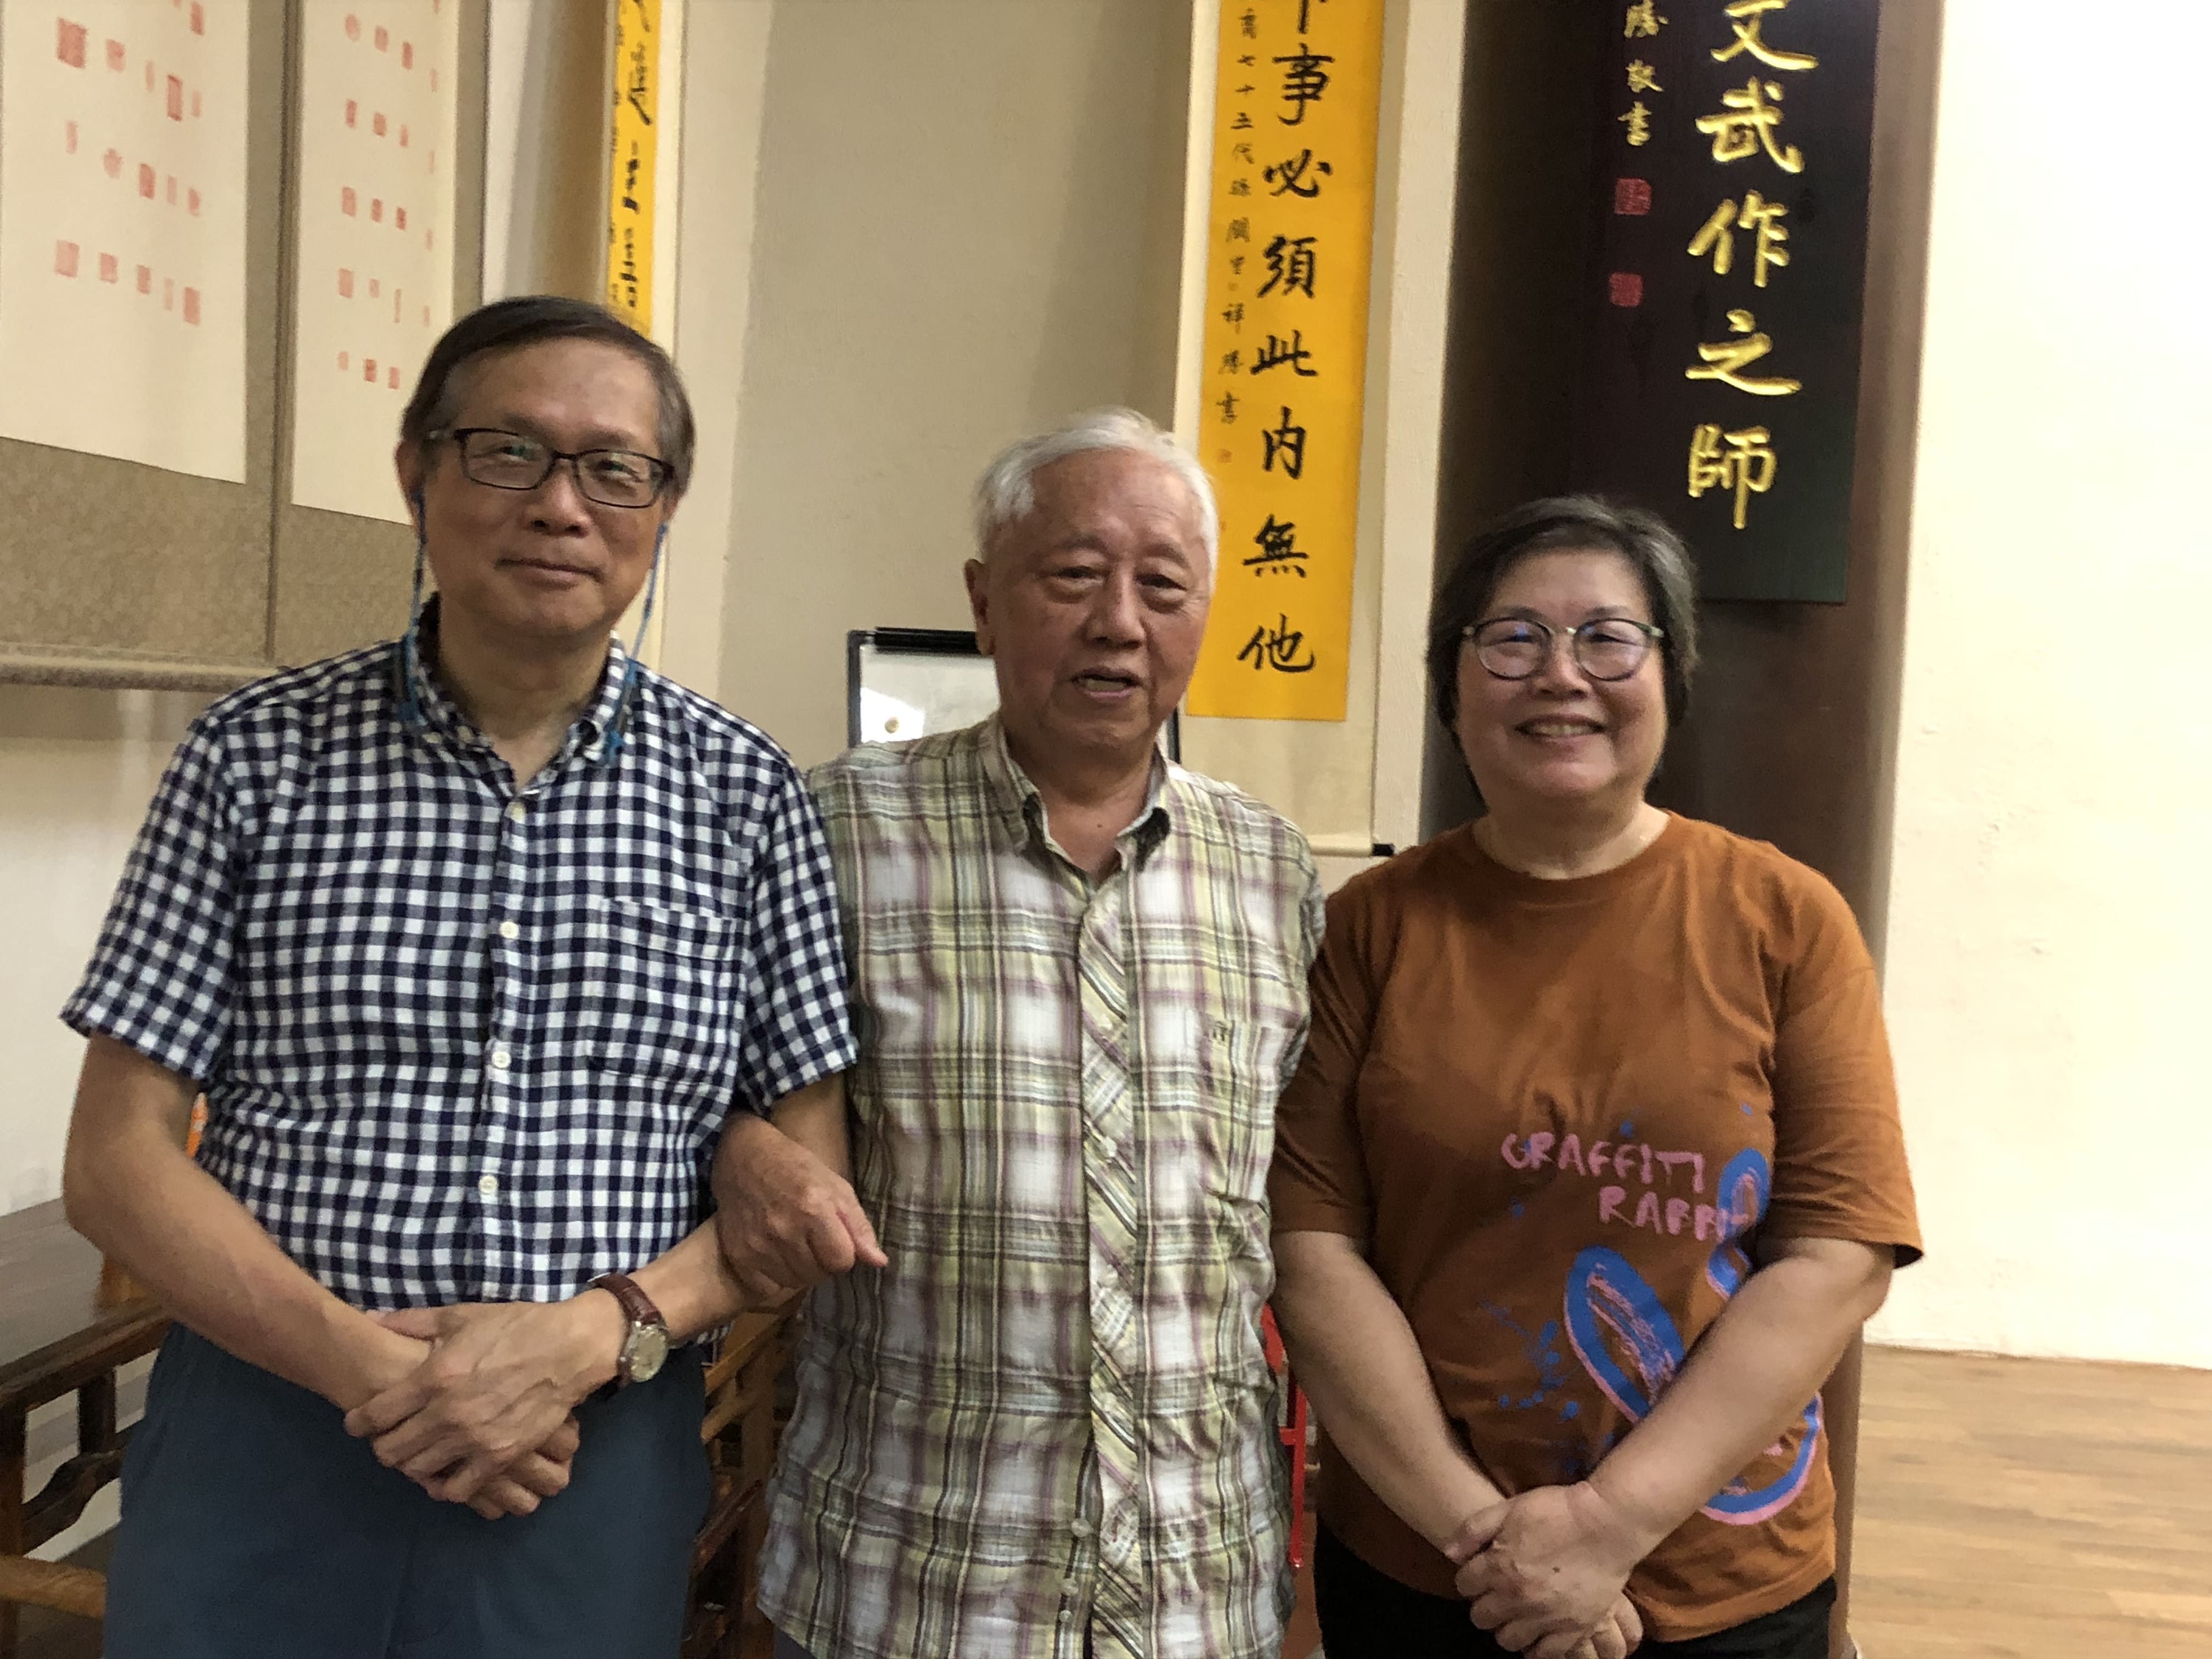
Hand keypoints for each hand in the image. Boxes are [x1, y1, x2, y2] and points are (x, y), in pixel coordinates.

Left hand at [341, 1296, 625, 1502]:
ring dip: (411, 1463)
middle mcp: (447, 1413)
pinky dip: (444, 1486)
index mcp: (434, 1377)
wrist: (569, 1348)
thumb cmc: (514, 1327)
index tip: (358, 1422)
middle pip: (390, 1450)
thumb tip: (371, 1320)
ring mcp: (474, 1440)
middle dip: (381, 1445)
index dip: (357, 1422)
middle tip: (389, 1437)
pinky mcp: (499, 1457)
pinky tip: (446, 1472)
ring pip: (418, 1471)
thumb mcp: (461, 1316)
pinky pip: (457, 1489)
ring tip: (418, 1451)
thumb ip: (413, 1322)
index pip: (374, 1415)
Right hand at [713, 1113, 885, 1304]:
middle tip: (812, 1240)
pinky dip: (774, 1278)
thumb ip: (858, 1226)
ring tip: (793, 1245)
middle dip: (822, 1262)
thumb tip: (879, 1262)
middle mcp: (785, 1230)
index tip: (834, 1240)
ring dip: (799, 1271)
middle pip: (818, 1275)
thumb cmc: (796, 1168)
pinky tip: (774, 1255)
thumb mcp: (835, 1187)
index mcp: (814, 1209)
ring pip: (794, 1283)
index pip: (842, 1261)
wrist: (743, 1158)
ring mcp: (758, 1245)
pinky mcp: (738, 1255)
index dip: (843, 1253)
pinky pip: (767, 1288)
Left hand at [1446, 1484, 1649, 1651]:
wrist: (1607, 1523)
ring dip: (1507, 1627)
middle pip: (1482, 1618)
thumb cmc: (1557, 1510)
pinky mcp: (1574, 1629)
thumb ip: (1473, 1530)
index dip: (1469, 1578)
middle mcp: (1518, 1598)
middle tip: (1495, 1594)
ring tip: (1516, 1614)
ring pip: (1508, 1640)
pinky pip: (1546, 1654)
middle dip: (1483, 1605)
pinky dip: (1536, 1648)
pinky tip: (1537, 1633)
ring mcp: (1547, 1617)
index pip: (1464, 1586)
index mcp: (1499, 1567)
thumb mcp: (1509, 1507)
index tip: (1478, 1574)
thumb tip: (1449, 1553)